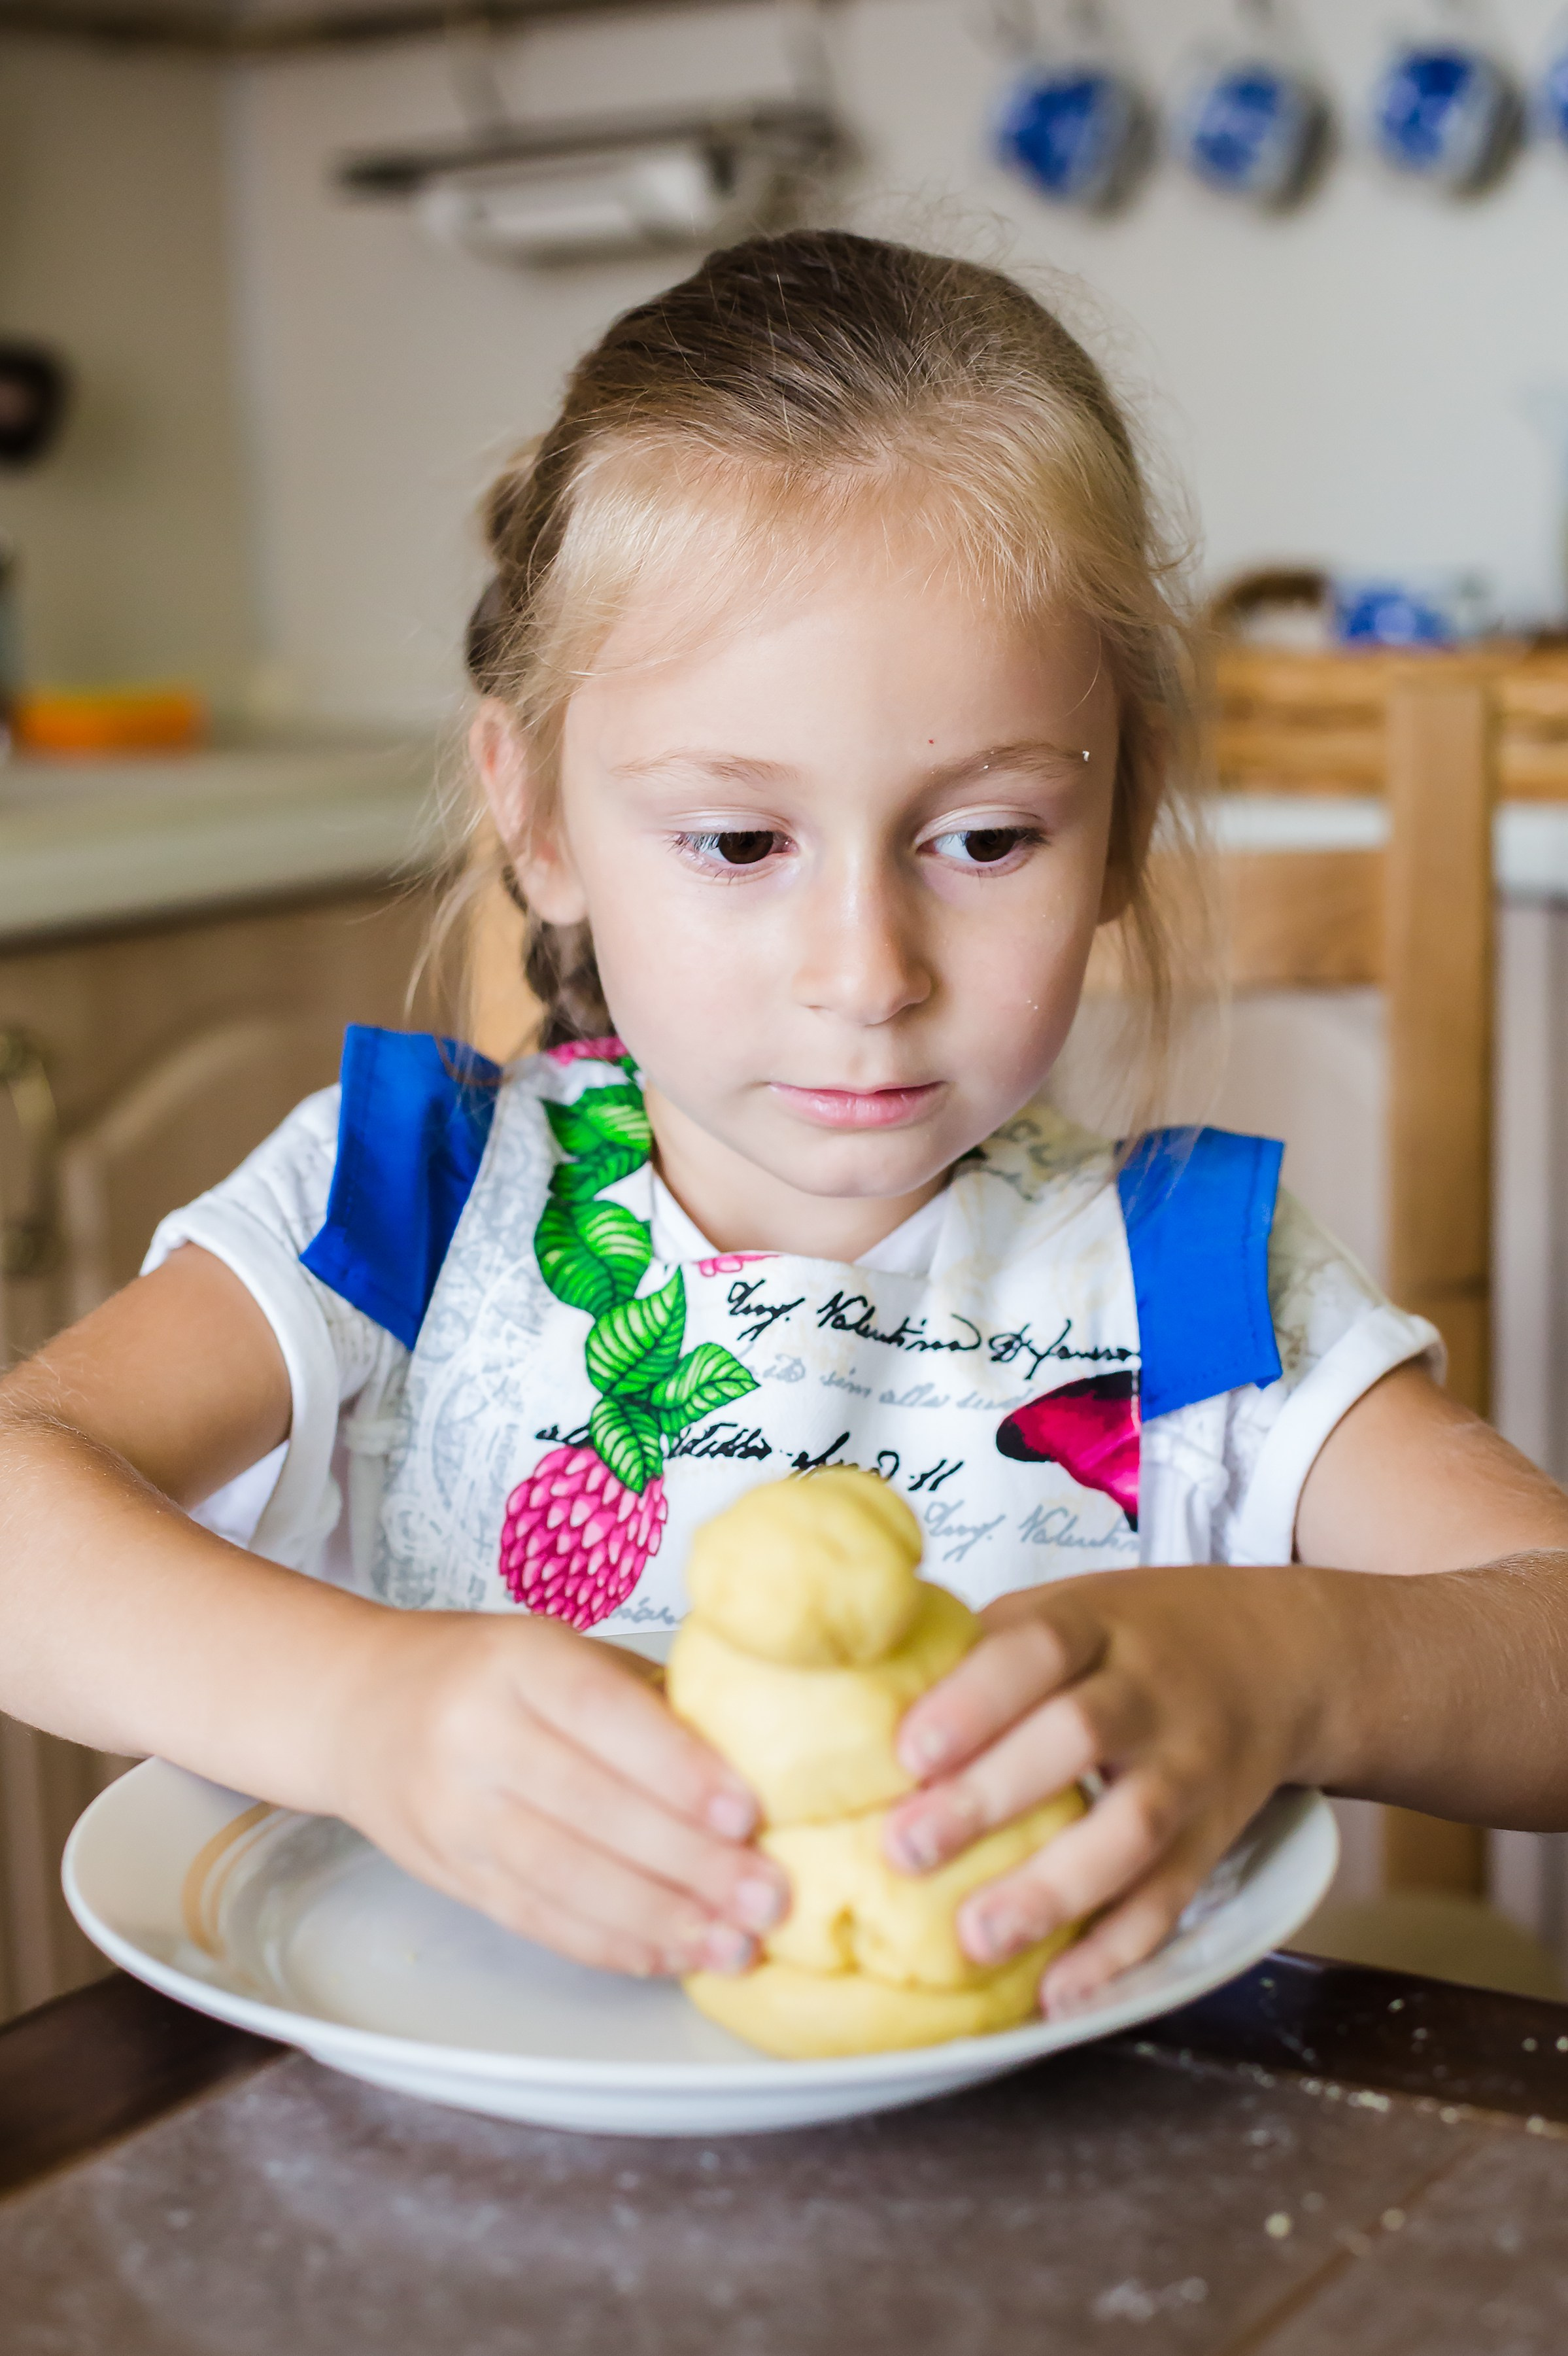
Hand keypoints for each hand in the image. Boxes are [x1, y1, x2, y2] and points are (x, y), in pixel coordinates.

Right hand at [329, 1610, 790, 1978]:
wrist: (356, 1706)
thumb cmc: (484, 1671)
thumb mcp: (557, 1649)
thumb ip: (642, 1698)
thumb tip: (752, 1759)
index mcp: (517, 1660)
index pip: (604, 1716)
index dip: (679, 1769)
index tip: (749, 1812)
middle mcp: (476, 1735)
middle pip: (592, 1809)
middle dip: (691, 1862)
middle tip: (770, 1895)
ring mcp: (454, 1814)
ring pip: (566, 1879)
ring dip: (661, 1921)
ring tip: (737, 1944)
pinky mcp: (449, 1875)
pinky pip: (536, 1919)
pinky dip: (610, 1945)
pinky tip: (671, 1956)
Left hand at [880, 1566, 1321, 2013]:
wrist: (1275, 1657)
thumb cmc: (1132, 1637)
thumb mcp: (1065, 1611)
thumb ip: (981, 1650)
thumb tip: (855, 1691)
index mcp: (1097, 1625)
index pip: (1037, 1649)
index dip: (975, 1699)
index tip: (909, 1751)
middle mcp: (1148, 1694)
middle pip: (1078, 1737)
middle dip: (989, 1797)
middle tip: (904, 1851)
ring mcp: (1187, 1770)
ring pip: (1129, 1830)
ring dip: (1051, 1889)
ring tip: (974, 1938)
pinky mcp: (1211, 1840)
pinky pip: (1170, 1901)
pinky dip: (1115, 1952)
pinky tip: (1057, 1993)